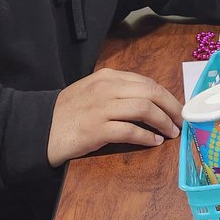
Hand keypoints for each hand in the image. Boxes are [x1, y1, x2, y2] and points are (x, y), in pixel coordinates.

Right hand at [47, 68, 182, 165]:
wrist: (38, 129)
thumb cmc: (68, 112)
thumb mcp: (92, 91)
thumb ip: (117, 91)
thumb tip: (151, 101)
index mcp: (107, 77)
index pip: (146, 82)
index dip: (166, 95)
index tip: (176, 107)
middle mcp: (106, 88)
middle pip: (150, 92)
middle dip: (171, 107)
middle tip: (180, 120)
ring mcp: (101, 108)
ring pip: (144, 108)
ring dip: (163, 121)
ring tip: (171, 132)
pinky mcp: (96, 129)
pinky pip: (130, 130)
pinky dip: (146, 136)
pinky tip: (153, 142)